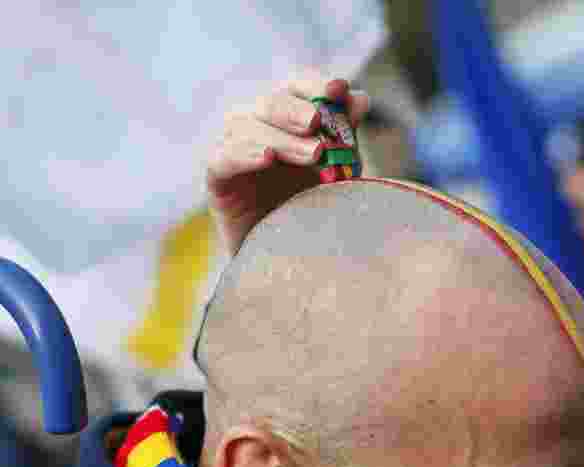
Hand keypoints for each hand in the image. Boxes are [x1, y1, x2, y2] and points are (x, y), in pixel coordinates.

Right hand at [205, 72, 370, 254]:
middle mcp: (253, 126)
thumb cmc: (310, 208)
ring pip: (247, 127)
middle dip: (296, 110)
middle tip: (319, 123)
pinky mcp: (216, 179)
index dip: (315, 84)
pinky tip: (267, 158)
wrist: (282, 258)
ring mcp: (231, 150)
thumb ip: (344, 135)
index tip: (338, 89)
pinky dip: (244, 154)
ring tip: (314, 154)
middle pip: (270, 103)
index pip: (294, 87)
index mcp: (283, 119)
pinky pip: (223, 159)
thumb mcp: (334, 170)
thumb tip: (359, 97)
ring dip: (283, 138)